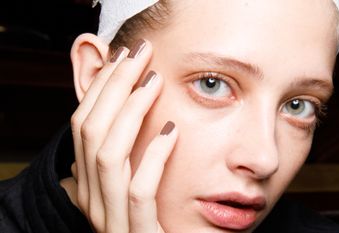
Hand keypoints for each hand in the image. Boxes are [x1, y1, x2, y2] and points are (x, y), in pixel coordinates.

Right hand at [69, 39, 177, 232]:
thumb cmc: (157, 225)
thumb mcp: (134, 190)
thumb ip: (127, 162)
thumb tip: (128, 123)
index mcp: (91, 187)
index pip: (84, 127)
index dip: (101, 89)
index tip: (123, 58)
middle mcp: (94, 202)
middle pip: (92, 133)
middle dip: (114, 87)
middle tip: (139, 54)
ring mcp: (113, 221)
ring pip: (109, 156)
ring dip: (130, 112)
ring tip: (154, 82)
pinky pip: (141, 191)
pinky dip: (153, 157)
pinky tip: (171, 130)